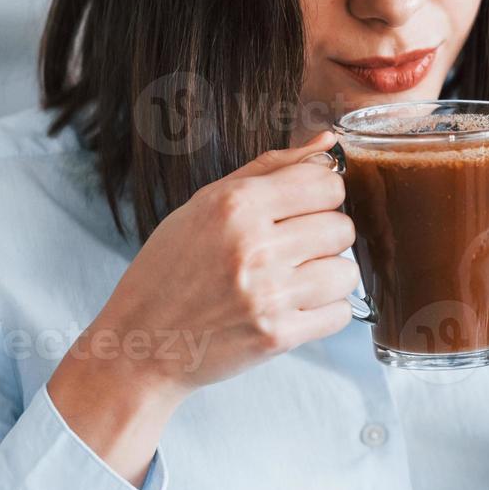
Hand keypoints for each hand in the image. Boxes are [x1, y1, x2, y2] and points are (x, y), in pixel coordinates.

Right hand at [48, 130, 359, 482]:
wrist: (141, 345)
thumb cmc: (169, 271)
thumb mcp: (204, 205)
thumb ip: (270, 169)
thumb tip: (329, 143)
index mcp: (235, 206)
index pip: (326, 184)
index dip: (321, 196)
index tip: (303, 209)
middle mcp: (254, 247)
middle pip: (342, 227)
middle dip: (324, 236)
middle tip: (293, 249)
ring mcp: (268, 295)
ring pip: (347, 272)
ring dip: (328, 275)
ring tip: (294, 280)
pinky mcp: (278, 336)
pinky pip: (340, 313)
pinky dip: (324, 311)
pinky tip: (292, 307)